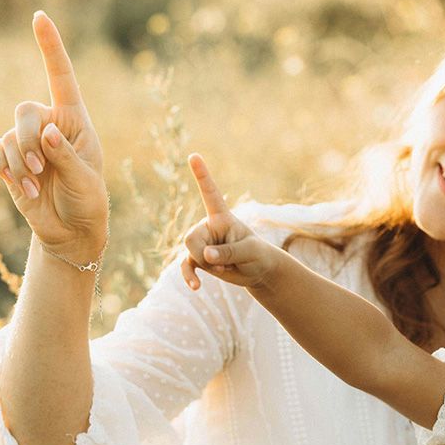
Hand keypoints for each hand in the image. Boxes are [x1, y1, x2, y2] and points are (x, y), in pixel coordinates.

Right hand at [0, 11, 106, 259]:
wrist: (71, 229)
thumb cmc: (87, 200)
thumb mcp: (86, 180)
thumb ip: (66, 156)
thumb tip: (46, 131)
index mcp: (75, 121)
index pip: (62, 79)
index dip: (51, 48)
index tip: (41, 18)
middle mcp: (49, 125)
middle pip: (25, 110)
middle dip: (30, 139)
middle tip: (41, 168)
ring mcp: (27, 142)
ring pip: (11, 135)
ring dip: (21, 162)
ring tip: (38, 185)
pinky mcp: (10, 160)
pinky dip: (10, 172)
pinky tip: (27, 190)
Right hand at [182, 153, 279, 290]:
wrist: (259, 271)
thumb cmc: (258, 255)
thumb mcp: (250, 252)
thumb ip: (229, 253)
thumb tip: (205, 256)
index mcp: (222, 217)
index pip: (210, 193)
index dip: (202, 176)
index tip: (193, 156)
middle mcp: (209, 227)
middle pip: (192, 238)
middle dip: (206, 255)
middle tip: (226, 262)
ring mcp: (202, 243)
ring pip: (190, 254)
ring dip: (207, 267)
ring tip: (225, 268)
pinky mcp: (198, 259)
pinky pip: (186, 267)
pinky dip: (190, 277)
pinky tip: (196, 288)